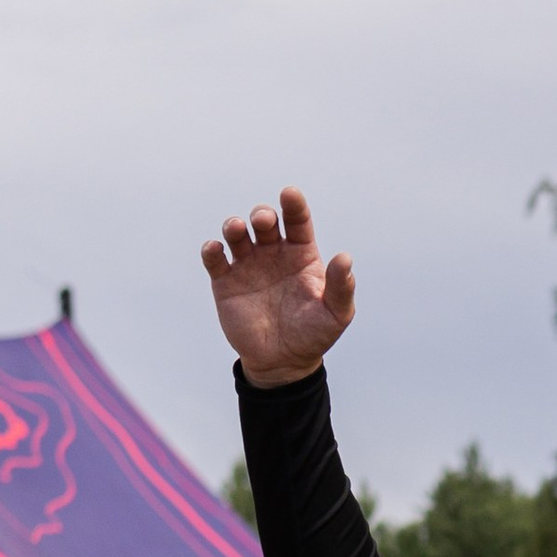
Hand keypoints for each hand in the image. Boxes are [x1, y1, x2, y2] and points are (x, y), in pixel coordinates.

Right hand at [200, 188, 357, 389]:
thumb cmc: (313, 335)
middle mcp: (273, 253)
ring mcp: (248, 265)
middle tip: (263, 222)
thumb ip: (341, 286)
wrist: (282, 363)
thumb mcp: (336, 314)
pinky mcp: (226, 282)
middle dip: (262, 215)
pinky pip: (215, 259)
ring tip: (237, 231)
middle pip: (264, 222)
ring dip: (234, 226)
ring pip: (237, 234)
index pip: (297, 221)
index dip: (293, 205)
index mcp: (301, 254)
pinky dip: (212, 250)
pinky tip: (216, 249)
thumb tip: (344, 257)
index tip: (289, 194)